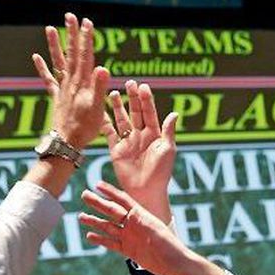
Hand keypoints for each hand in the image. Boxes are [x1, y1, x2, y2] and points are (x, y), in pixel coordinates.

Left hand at [31, 13, 109, 149]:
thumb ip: (98, 87)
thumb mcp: (97, 109)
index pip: (86, 56)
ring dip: (54, 45)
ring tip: (50, 28)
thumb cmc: (84, 128)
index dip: (86, 39)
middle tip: (71, 17)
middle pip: (72, 54)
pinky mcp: (57, 97)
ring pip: (59, 62)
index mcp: (83, 83)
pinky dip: (42, 67)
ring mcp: (63, 89)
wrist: (67, 142)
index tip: (87, 23)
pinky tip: (35, 56)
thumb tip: (101, 68)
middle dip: (72, 35)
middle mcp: (71, 82)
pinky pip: (48, 79)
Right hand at [80, 181, 190, 274]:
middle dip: (98, 203)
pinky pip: (111, 243)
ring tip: (81, 216)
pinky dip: (101, 240)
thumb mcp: (157, 232)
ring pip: (108, 227)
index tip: (97, 184)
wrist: (176, 265)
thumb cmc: (170, 246)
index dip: (110, 192)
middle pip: (112, 211)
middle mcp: (134, 225)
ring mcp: (130, 237)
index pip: (123, 200)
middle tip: (84, 195)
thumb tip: (132, 214)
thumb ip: (143, 223)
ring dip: (95, 221)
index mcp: (141, 216)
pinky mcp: (129, 250)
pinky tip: (89, 235)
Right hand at [105, 80, 177, 221]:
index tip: (143, 86)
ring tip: (112, 93)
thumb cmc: (161, 172)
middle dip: (132, 98)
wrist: (146, 191)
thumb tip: (174, 113)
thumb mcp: (168, 149)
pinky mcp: (116, 150)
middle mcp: (141, 135)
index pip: (150, 113)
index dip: (146, 100)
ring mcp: (128, 142)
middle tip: (128, 83)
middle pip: (135, 112)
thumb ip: (168, 131)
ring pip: (121, 120)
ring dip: (117, 107)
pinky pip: (109, 133)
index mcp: (155, 134)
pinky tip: (100, 111)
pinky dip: (104, 123)